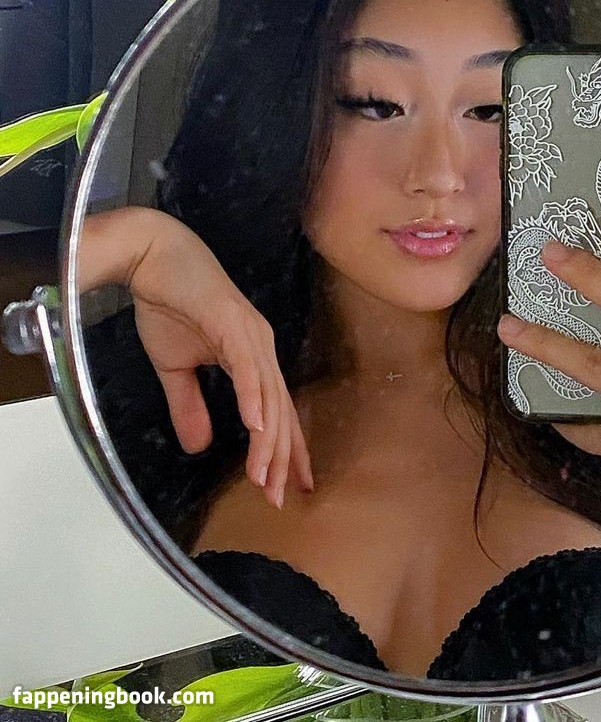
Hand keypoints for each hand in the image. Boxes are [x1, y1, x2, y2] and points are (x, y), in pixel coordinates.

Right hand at [80, 207, 313, 508]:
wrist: (153, 258)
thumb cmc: (168, 303)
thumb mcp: (175, 367)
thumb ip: (190, 404)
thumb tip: (198, 447)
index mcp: (252, 356)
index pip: (276, 410)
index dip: (285, 449)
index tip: (291, 487)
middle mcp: (260, 346)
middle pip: (279, 410)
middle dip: (282, 457)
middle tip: (280, 499)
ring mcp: (250, 333)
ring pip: (268, 395)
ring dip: (268, 439)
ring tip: (268, 477)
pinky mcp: (233, 322)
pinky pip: (248, 367)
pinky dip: (253, 397)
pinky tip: (256, 426)